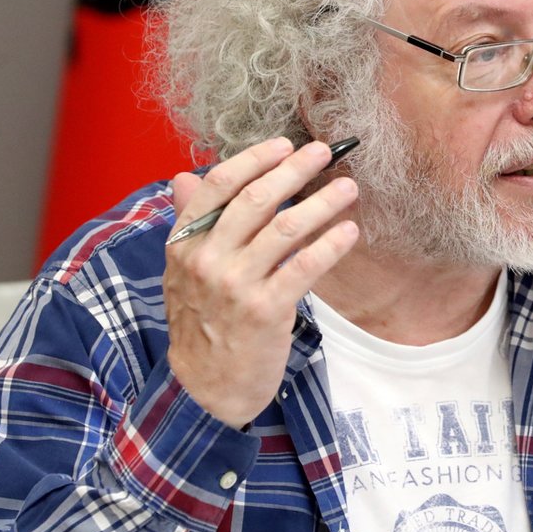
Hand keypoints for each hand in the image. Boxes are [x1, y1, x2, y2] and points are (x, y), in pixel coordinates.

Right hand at [164, 137, 358, 427]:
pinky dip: (330, 245)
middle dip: (294, 170)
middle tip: (324, 152)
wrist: (204, 386)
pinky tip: (349, 231)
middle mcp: (207, 259)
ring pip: (285, 229)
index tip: (283, 145)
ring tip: (348, 188)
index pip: (218, 186)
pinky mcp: (265, 310)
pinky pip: (304, 267)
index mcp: (185, 243)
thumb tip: (185, 176)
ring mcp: (236, 285)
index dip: (253, 159)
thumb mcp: (183, 271)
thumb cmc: (201, 322)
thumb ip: (190, 222)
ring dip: (322, 203)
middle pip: (256, 199)